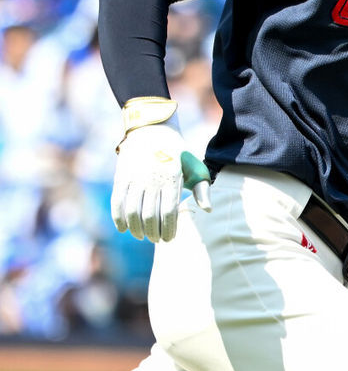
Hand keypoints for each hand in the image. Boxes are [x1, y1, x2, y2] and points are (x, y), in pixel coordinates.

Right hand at [113, 98, 212, 242]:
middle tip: (157, 240)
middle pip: (149, 215)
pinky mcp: (120, 177)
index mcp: (172, 178)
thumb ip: (202, 188)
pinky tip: (123, 228)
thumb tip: (208, 209)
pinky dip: (118, 218)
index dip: (168, 229)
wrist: (152, 129)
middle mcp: (152, 179)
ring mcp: (134, 178)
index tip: (169, 239)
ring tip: (142, 236)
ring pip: (132, 211)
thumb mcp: (194, 166)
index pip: (169, 212)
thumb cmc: (177, 152)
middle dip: (153, 233)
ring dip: (136, 229)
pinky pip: (117, 202)